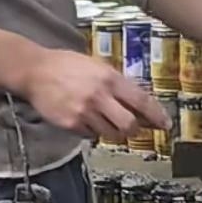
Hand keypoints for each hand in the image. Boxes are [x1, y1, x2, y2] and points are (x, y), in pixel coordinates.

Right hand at [23, 49, 169, 141]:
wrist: (36, 71)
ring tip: (104, 120)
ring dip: (113, 132)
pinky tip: (85, 119)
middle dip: (134, 129)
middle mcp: (100, 96)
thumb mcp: (97, 67)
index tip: (165, 125)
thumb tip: (139, 103)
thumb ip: (118, 84)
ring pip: (111, 134)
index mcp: (110, 78)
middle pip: (129, 125)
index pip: (141, 101)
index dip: (157, 115)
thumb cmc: (67, 66)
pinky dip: (93, 132)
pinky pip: (91, 136)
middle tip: (131, 127)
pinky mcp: (71, 124)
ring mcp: (85, 112)